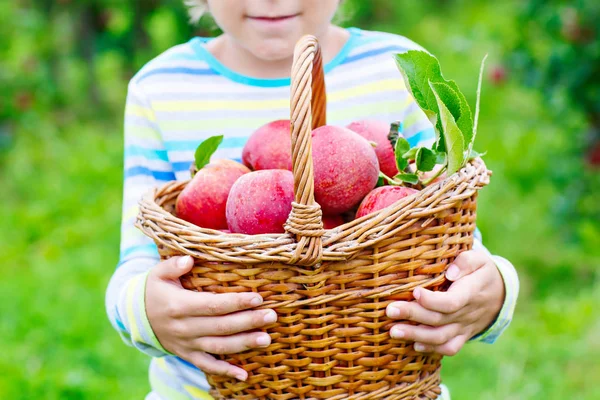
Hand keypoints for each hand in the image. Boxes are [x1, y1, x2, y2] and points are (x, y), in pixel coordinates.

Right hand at [146, 255, 276, 380]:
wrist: (136, 317)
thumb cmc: (154, 290)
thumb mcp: (157, 274)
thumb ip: (173, 265)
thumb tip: (189, 259)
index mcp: (178, 306)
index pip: (212, 305)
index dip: (235, 302)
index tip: (257, 298)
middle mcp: (184, 328)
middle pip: (220, 326)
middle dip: (248, 322)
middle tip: (271, 316)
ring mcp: (186, 344)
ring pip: (218, 347)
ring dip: (243, 344)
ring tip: (266, 339)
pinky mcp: (187, 355)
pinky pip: (207, 366)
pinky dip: (226, 372)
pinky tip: (245, 375)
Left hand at [386, 250, 504, 355]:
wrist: (500, 295)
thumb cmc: (481, 272)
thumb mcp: (479, 260)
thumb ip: (466, 262)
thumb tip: (449, 272)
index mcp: (471, 293)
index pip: (452, 302)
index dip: (432, 300)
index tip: (414, 292)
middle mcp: (467, 313)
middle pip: (439, 319)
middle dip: (412, 315)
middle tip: (390, 311)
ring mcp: (464, 327)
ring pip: (441, 337)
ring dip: (416, 336)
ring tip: (393, 331)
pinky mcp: (462, 336)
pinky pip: (449, 348)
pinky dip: (432, 349)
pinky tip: (414, 344)